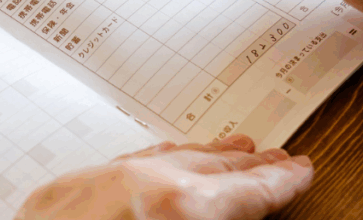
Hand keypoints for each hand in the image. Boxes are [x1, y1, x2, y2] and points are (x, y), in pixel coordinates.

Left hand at [16, 134, 311, 219]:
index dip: (280, 182)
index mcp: (181, 209)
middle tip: (276, 159)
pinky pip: (121, 163)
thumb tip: (236, 217)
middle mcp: (141, 184)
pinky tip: (166, 156)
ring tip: (233, 148)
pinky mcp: (64, 190)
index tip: (298, 171)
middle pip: (212, 166)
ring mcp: (99, 181)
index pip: (249, 191)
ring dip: (204, 155)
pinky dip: (154, 159)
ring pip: (166, 158)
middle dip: (248, 164)